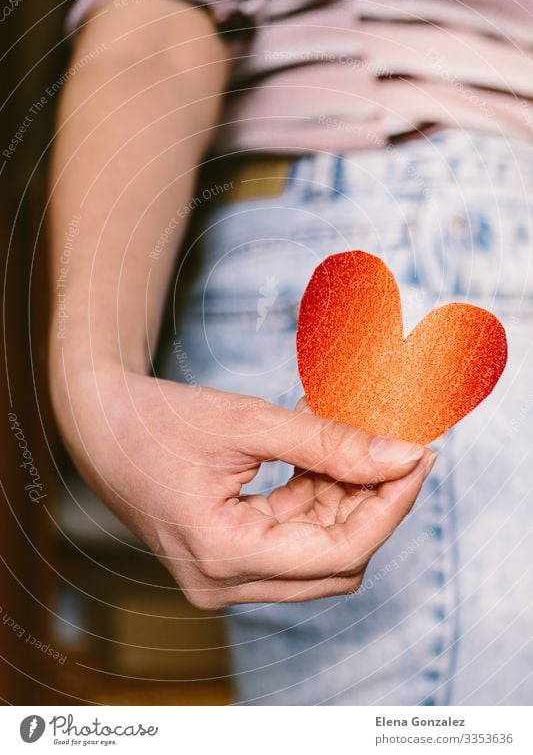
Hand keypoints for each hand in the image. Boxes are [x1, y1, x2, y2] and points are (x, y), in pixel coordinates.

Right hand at [53, 367, 435, 608]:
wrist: (100, 424)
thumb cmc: (157, 420)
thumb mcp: (247, 423)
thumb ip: (326, 443)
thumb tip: (400, 455)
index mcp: (223, 556)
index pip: (340, 551)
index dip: (389, 505)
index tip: (419, 458)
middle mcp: (224, 583)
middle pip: (335, 561)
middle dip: (371, 503)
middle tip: (391, 445)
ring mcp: (224, 577)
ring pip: (318, 552)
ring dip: (343, 498)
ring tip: (349, 438)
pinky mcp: (227, 559)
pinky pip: (292, 539)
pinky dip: (315, 498)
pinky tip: (321, 454)